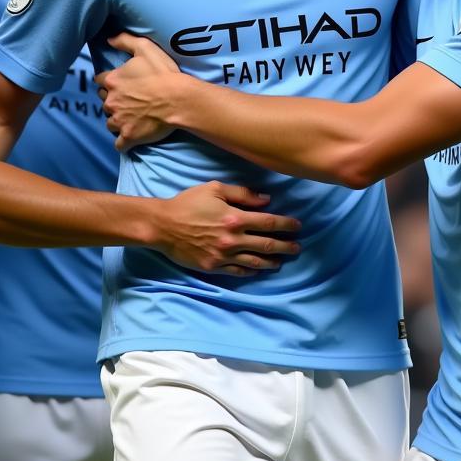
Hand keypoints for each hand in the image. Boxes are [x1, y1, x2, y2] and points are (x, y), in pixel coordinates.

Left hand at [95, 32, 181, 149]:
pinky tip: (130, 137)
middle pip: (104, 102)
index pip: (100, 81)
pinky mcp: (129, 136)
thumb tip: (108, 39)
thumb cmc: (163, 73)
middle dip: (113, 102)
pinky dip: (123, 141)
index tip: (120, 83)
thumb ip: (124, 40)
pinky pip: (119, 144)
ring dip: (118, 121)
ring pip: (110, 123)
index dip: (109, 81)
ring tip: (131, 118)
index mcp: (112, 80)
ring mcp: (119, 120)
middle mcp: (111, 101)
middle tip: (129, 101)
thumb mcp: (145, 48)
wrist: (179, 99)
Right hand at [155, 181, 300, 275]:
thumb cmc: (188, 203)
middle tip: (297, 248)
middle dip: (285, 246)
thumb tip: (266, 199)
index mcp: (235, 218)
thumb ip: (242, 193)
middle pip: (267, 245)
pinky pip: (237, 271)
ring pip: (255, 261)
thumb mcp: (214, 189)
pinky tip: (258, 269)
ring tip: (281, 261)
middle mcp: (233, 239)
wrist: (163, 226)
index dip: (286, 225)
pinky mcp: (213, 267)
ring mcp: (224, 256)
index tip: (297, 226)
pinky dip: (250, 270)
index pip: (269, 223)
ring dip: (272, 262)